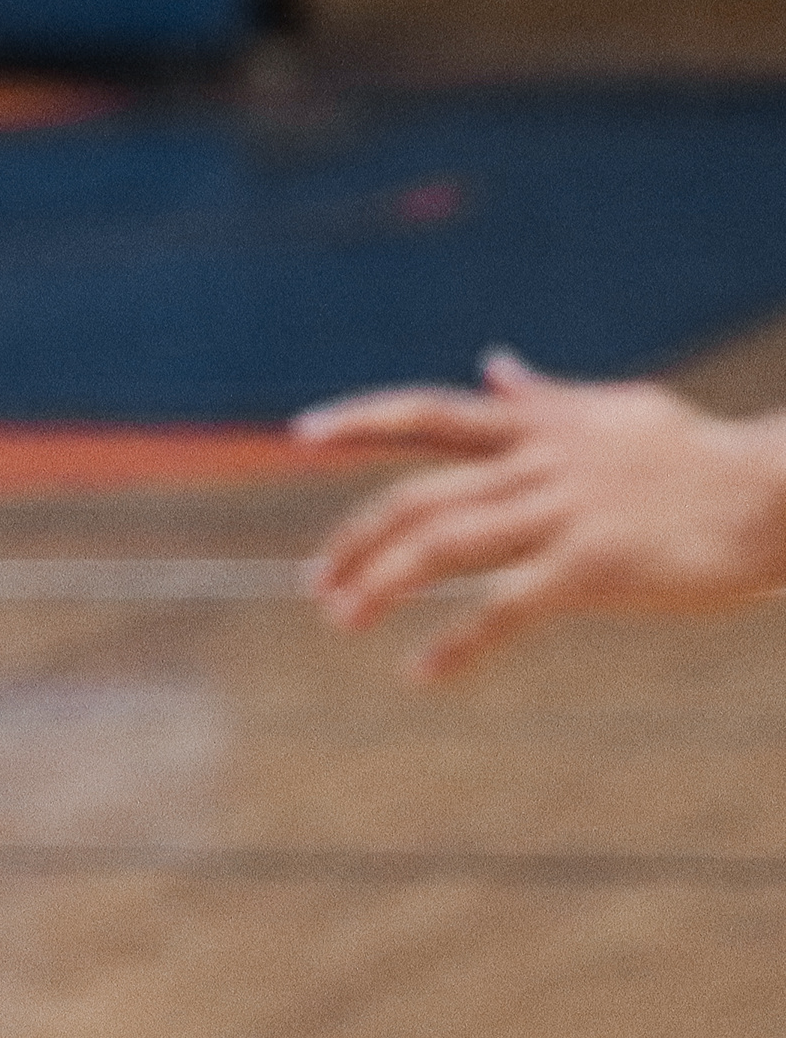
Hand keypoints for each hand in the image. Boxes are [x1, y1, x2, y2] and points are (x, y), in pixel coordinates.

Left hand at [295, 349, 785, 681]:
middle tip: (315, 582)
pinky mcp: (595, 566)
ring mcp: (564, 514)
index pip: (427, 413)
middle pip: (417, 497)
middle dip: (355, 539)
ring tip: (340, 620)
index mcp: (538, 426)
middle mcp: (539, 463)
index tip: (299, 436)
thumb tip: (494, 364)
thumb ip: (545, 397)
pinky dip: (456, 644)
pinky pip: (505, 609)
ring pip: (443, 547)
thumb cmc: (703, 455)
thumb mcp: (616, 409)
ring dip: (381, 585)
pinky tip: (421, 673)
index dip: (359, 420)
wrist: (781, 489)